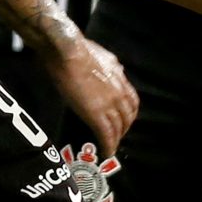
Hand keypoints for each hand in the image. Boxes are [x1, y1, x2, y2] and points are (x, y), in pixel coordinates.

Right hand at [44, 34, 138, 151]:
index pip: (132, 102)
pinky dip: (108, 145)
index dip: (129, 114)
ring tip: (110, 146)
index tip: (124, 120)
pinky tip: (107, 152)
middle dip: (123, 128)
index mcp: (120, 79)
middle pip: (127, 117)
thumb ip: (112, 66)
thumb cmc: (79, 50)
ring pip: (118, 128)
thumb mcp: (105, 56)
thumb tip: (115, 69)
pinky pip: (106, 134)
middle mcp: (119, 93)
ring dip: (115, 139)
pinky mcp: (95, 114)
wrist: (68, 52)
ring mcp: (108, 105)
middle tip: (117, 135)